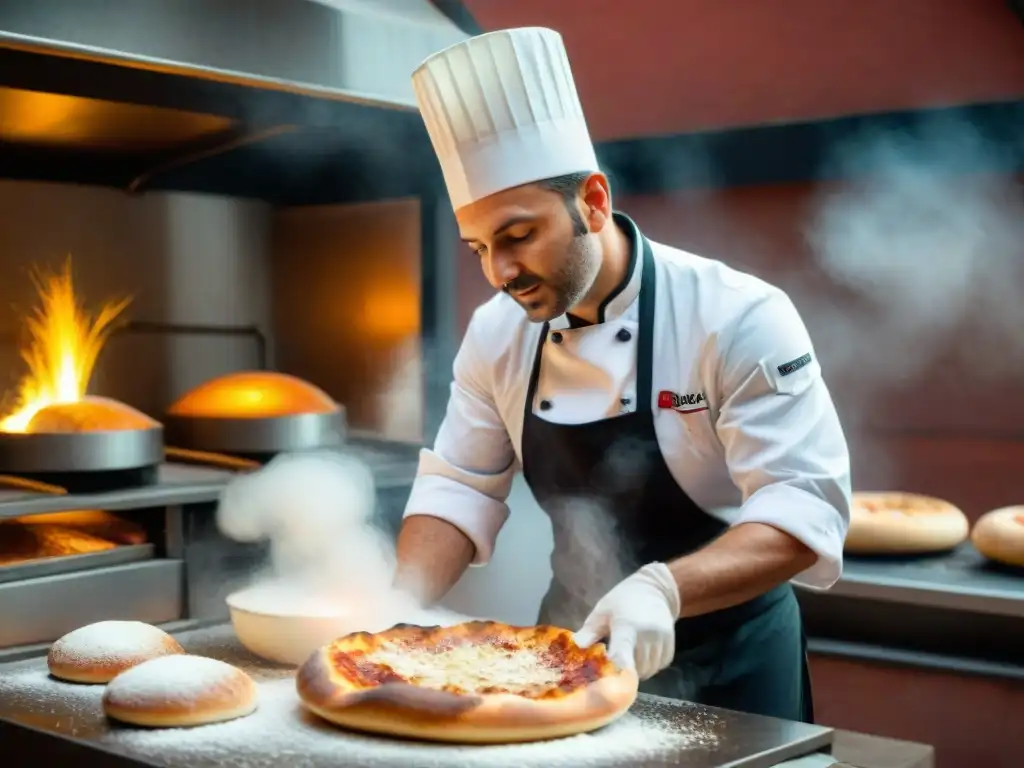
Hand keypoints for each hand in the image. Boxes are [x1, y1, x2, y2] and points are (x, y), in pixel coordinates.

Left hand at [572, 562, 680, 679]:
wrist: (656, 590)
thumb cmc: (623, 600)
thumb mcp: (602, 612)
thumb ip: (590, 632)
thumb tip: (576, 648)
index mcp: (628, 627)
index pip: (622, 658)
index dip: (613, 674)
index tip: (604, 678)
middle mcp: (648, 637)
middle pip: (633, 670)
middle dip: (621, 671)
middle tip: (612, 661)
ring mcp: (663, 643)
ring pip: (646, 672)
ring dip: (635, 670)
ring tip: (627, 653)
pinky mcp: (670, 650)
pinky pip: (657, 668)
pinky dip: (648, 666)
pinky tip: (640, 652)